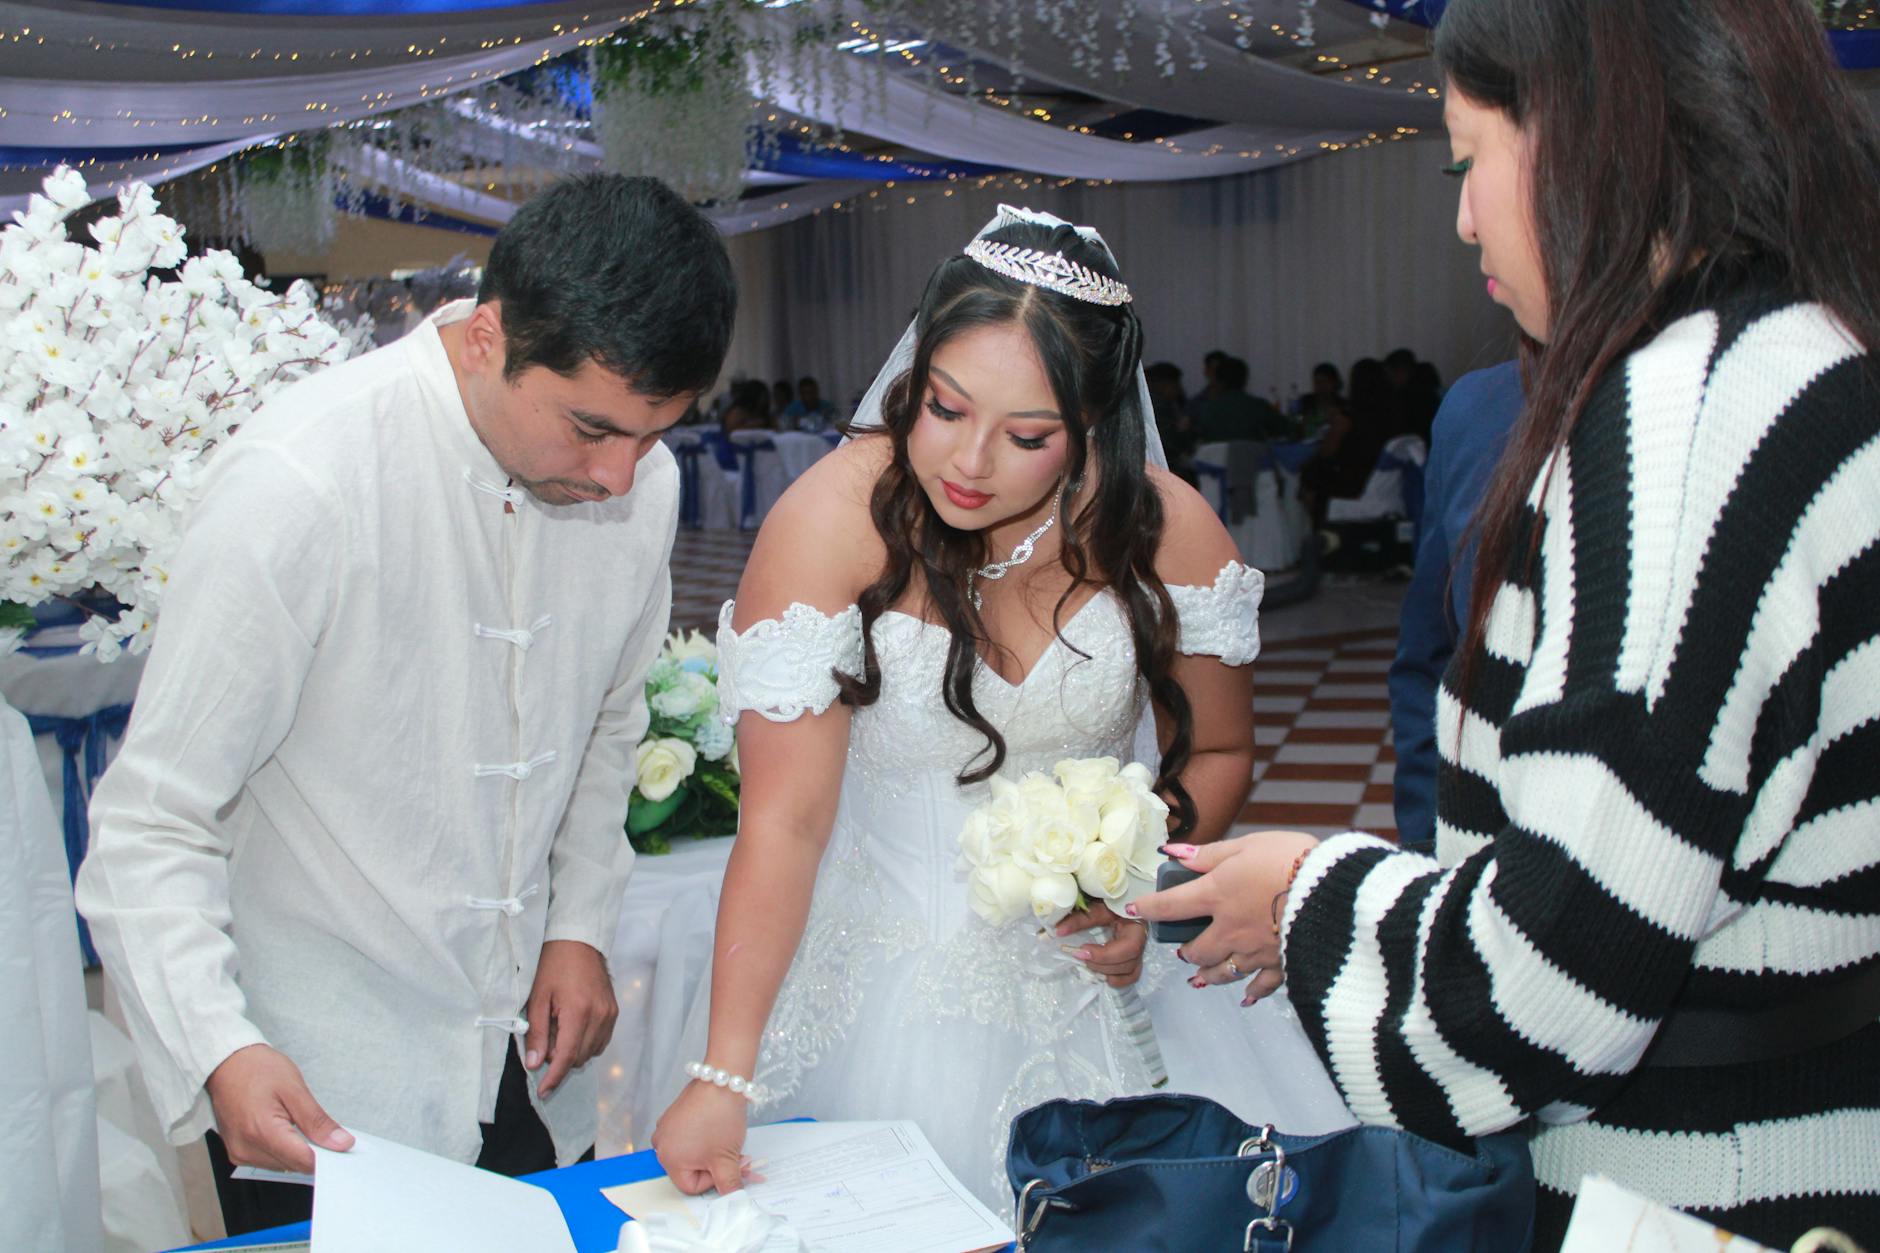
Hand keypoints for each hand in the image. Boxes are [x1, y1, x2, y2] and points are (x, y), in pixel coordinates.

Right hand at [205, 1043, 353, 1172]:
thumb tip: (341, 1143)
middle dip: (312, 1151)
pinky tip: (283, 1128)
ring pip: (282, 1166)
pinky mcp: (237, 1153)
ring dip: (296, 1151)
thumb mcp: (295, 1089)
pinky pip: (268, 1161)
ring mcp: (239, 1153)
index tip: (341, 1145)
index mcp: (262, 1132)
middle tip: (318, 1126)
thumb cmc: (258, 1069)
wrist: (226, 1063)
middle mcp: (246, 1149)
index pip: (303, 1161)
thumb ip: (317, 1121)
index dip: (327, 1156)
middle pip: (293, 1166)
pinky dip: (282, 1150)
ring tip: (295, 1121)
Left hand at [524, 940, 618, 1097]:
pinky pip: (600, 1041)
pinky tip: (573, 1029)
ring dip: (573, 1052)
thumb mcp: (537, 998)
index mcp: (578, 1012)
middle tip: (544, 1041)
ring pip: (591, 1052)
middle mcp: (600, 1016)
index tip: (543, 1091)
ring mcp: (610, 1014)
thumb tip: (535, 1064)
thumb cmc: (553, 966)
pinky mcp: (614, 1012)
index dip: (554, 1077)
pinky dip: (585, 1043)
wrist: (579, 941)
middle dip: (560, 1060)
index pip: (566, 1056)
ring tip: (558, 1030)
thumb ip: (536, 1033)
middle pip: (579, 1058)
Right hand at [652, 1079, 750, 1195]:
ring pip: (689, 1154)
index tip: (727, 1164)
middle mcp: (661, 1145)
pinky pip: (687, 1137)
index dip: (713, 1179)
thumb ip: (728, 1185)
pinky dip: (702, 1137)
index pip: (691, 1187)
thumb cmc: (721, 1118)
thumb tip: (732, 1201)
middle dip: (712, 1165)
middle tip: (731, 1154)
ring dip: (708, 1152)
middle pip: (688, 1170)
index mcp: (669, 1160)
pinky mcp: (673, 1116)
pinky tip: (715, 1125)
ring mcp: (665, 1128)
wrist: (723, 1081)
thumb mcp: (727, 1158)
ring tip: (724, 1139)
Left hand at [1055, 899, 1148, 987]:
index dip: (1104, 955)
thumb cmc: (1110, 901)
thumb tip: (1059, 932)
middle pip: (1128, 962)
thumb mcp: (1096, 907)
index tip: (1081, 951)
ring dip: (1106, 971)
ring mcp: (1140, 951)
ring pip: (1130, 972)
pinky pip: (1131, 976)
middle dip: (1102, 964)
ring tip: (1088, 962)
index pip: (1127, 947)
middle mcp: (1141, 941)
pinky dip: (1116, 979)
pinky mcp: (1134, 958)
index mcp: (1136, 925)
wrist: (1120, 900)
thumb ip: (1079, 919)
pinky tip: (1101, 973)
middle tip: (1080, 955)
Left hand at [1127, 832, 1319, 1004]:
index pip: (1170, 906)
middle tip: (1181, 949)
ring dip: (1208, 974)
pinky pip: (1260, 987)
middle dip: (1185, 950)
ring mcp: (1255, 952)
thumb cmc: (1292, 860)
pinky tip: (1244, 999)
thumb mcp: (1247, 845)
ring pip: (1222, 971)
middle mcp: (1230, 929)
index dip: (1147, 908)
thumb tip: (1174, 854)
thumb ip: (1209, 854)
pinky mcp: (1281, 965)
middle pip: (1196, 949)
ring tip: (1200, 975)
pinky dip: (1250, 993)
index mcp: (1217, 895)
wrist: (1334, 892)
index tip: (1133, 910)